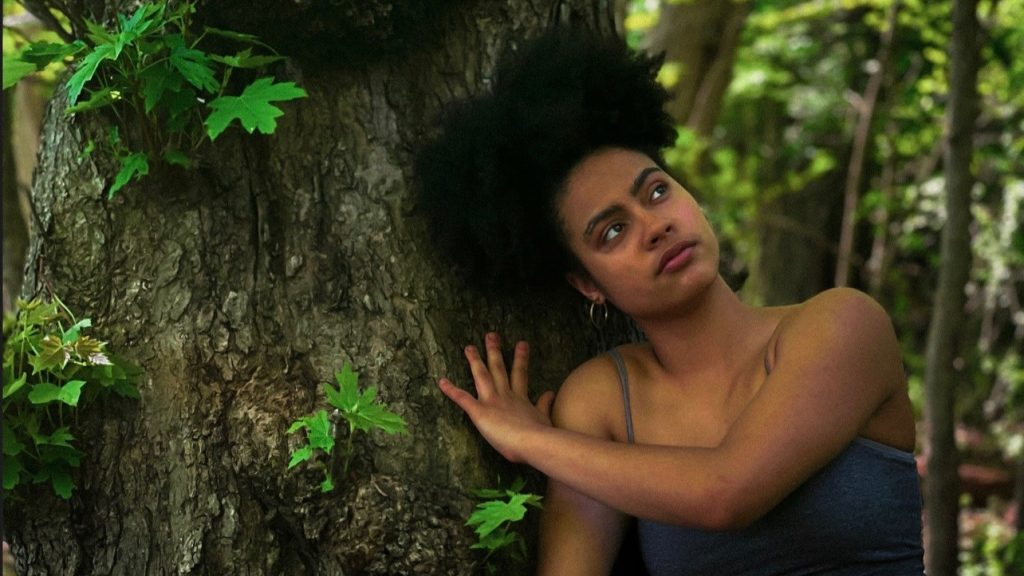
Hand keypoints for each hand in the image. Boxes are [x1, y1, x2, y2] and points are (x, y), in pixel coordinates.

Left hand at [438, 332, 554, 463]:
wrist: (534, 443)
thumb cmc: (541, 437)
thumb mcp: (545, 418)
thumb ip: (544, 404)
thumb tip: (550, 392)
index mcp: (520, 399)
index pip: (519, 374)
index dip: (520, 359)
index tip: (521, 343)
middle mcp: (505, 395)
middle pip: (498, 368)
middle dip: (494, 351)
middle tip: (491, 335)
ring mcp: (492, 401)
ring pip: (481, 376)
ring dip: (474, 361)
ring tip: (468, 347)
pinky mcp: (480, 411)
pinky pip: (462, 398)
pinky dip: (451, 390)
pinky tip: (441, 381)